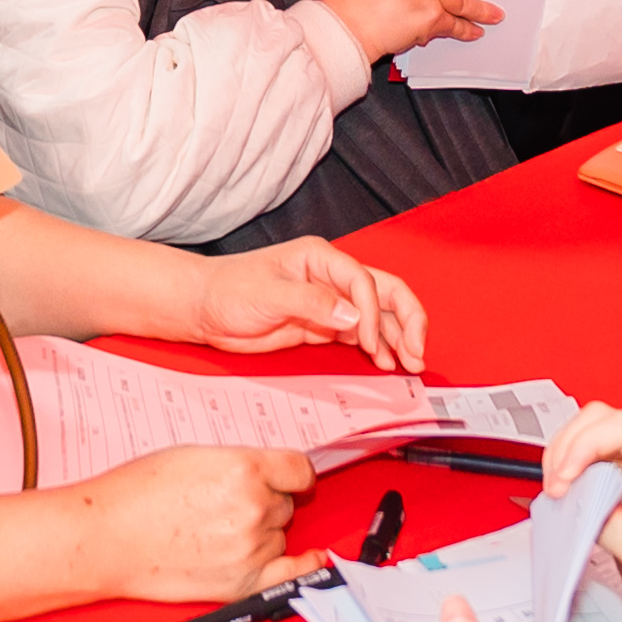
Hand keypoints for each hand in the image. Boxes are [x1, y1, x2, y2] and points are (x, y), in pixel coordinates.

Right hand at [71, 444, 311, 603]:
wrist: (106, 537)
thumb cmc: (138, 493)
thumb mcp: (195, 455)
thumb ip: (239, 464)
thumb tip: (267, 475)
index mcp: (245, 468)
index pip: (298, 469)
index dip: (289, 474)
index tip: (287, 478)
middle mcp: (255, 508)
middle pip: (284, 504)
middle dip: (263, 502)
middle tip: (221, 506)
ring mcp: (251, 549)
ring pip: (279, 536)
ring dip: (260, 534)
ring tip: (214, 532)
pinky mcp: (242, 582)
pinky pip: (291, 574)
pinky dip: (304, 566)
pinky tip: (313, 559)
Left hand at [171, 239, 430, 374]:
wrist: (204, 308)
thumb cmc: (228, 290)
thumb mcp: (266, 294)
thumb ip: (310, 303)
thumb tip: (352, 317)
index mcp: (320, 258)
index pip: (363, 281)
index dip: (372, 313)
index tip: (370, 344)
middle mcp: (331, 277)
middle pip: (384, 292)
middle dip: (406, 321)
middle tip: (417, 352)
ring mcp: (330, 303)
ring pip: (378, 316)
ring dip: (397, 337)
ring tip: (412, 364)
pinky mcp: (323, 326)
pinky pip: (360, 335)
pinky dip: (378, 348)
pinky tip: (387, 363)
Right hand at [536, 406, 621, 621]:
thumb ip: (616, 526)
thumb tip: (581, 501)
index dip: (584, 444)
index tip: (563, 479)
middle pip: (602, 422)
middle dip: (569, 445)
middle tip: (555, 485)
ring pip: (591, 436)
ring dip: (565, 455)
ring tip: (556, 491)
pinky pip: (588, 462)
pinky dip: (567, 471)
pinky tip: (563, 496)